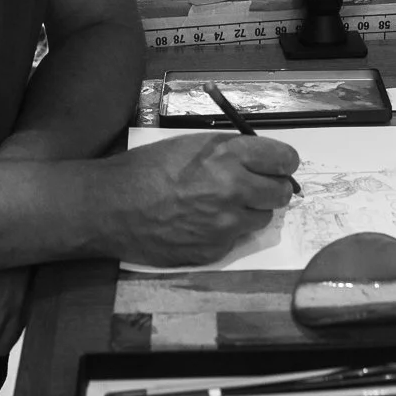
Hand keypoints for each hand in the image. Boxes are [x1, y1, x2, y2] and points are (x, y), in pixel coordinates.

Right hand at [93, 132, 298, 266]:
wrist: (111, 207)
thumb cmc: (145, 169)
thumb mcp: (190, 145)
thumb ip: (229, 151)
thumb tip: (258, 161)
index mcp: (228, 156)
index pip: (284, 159)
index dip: (283, 162)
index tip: (278, 165)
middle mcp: (234, 189)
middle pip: (282, 193)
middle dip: (273, 188)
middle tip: (256, 187)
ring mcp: (225, 224)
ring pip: (262, 219)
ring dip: (249, 212)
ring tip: (219, 205)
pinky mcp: (214, 250)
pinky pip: (235, 240)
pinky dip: (225, 232)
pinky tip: (198, 224)